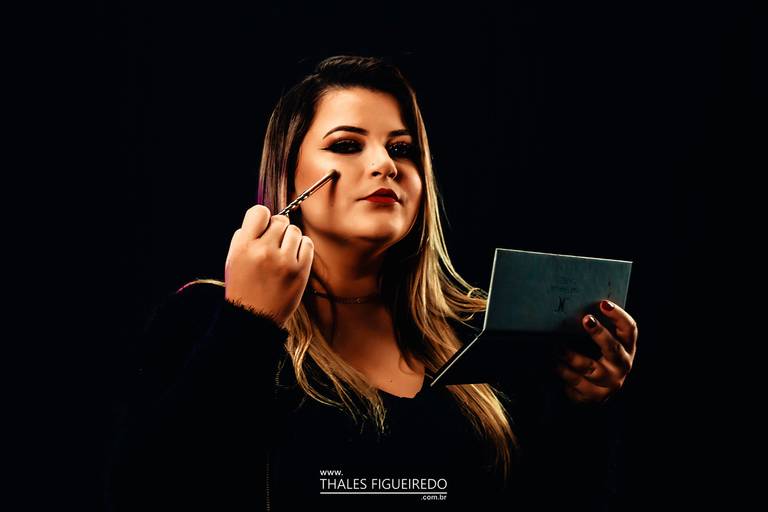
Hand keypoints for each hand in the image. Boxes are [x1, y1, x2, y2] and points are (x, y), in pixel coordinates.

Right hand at [224, 205, 313, 327]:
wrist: (254, 318)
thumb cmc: (244, 287)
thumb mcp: (234, 259)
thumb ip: (246, 236)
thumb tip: (265, 218)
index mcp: (244, 246)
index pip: (259, 211)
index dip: (263, 218)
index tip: (264, 228)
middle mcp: (263, 251)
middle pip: (280, 221)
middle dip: (278, 231)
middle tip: (274, 246)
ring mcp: (283, 261)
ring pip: (295, 231)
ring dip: (290, 239)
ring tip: (283, 254)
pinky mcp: (300, 271)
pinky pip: (307, 244)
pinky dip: (302, 248)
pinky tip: (293, 259)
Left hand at [553, 300, 637, 404]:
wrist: (591, 392)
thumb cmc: (593, 358)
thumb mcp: (598, 344)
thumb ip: (594, 329)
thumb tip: (572, 306)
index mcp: (627, 348)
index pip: (629, 329)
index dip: (619, 316)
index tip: (603, 304)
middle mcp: (622, 365)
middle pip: (613, 348)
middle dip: (599, 333)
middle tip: (586, 319)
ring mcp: (610, 383)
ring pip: (590, 367)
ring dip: (571, 355)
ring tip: (556, 346)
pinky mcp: (594, 396)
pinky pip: (575, 381)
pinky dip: (562, 370)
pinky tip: (553, 362)